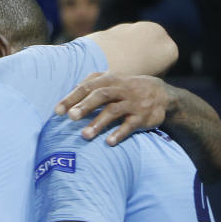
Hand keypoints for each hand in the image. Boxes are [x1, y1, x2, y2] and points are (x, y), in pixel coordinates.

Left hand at [54, 72, 173, 144]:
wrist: (163, 95)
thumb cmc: (128, 88)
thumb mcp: (113, 79)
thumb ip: (92, 82)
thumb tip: (70, 90)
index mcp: (110, 79)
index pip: (88, 87)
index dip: (72, 98)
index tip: (57, 111)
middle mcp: (122, 89)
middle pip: (101, 95)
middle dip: (85, 106)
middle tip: (71, 117)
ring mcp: (133, 103)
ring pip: (114, 111)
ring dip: (98, 123)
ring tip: (85, 135)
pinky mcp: (143, 117)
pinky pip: (131, 125)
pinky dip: (119, 133)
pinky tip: (109, 142)